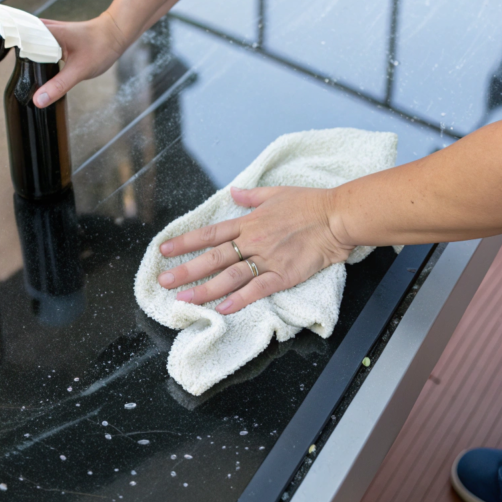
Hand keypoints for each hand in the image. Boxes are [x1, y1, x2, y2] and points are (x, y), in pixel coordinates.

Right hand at [0, 10, 127, 106]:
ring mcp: (47, 31)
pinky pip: (29, 39)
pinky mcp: (51, 37)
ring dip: (6, 46)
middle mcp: (44, 28)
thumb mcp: (80, 70)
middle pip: (11, 30)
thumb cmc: (101, 46)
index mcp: (48, 31)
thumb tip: (37, 100)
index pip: (13, 30)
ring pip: (19, 34)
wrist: (115, 34)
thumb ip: (59, 86)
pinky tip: (15, 61)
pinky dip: (18, 48)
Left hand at [158, 185, 351, 314]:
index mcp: (249, 222)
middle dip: (186, 270)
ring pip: (229, 276)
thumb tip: (233, 192)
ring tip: (183, 300)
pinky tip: (221, 309)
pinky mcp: (283, 275)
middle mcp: (253, 241)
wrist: (337, 217)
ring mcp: (267, 259)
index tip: (165, 250)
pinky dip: (238, 299)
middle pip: (213, 258)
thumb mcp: (276, 192)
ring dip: (205, 289)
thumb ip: (251, 196)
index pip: (210, 234)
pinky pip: (256, 289)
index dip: (186, 242)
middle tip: (164, 281)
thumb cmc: (310, 203)